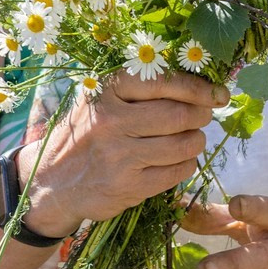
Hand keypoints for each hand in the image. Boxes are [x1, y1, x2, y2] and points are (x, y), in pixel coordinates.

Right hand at [18, 72, 225, 237]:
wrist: (51, 181)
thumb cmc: (85, 133)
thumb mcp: (99, 100)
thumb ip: (140, 87)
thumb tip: (201, 83)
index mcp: (105, 91)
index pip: (163, 81)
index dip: (198, 87)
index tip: (216, 92)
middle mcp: (110, 122)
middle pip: (179, 114)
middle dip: (201, 114)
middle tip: (204, 115)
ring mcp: (119, 156)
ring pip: (184, 144)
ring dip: (197, 140)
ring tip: (192, 137)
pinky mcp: (128, 187)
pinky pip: (177, 172)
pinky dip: (187, 164)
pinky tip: (179, 159)